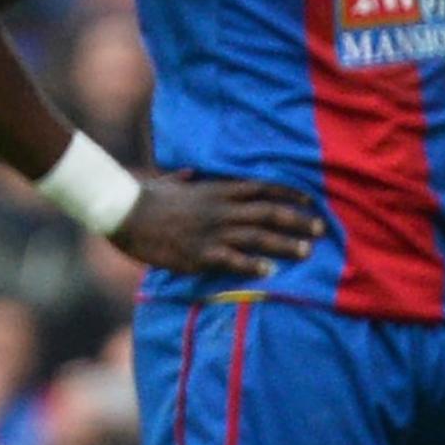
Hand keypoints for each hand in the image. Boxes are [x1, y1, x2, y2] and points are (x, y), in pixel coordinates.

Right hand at [110, 170, 322, 280]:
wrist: (124, 212)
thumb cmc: (145, 196)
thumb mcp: (170, 181)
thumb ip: (186, 178)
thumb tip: (193, 172)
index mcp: (215, 189)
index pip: (262, 188)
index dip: (289, 194)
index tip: (310, 200)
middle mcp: (220, 209)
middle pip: (268, 213)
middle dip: (297, 220)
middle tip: (320, 229)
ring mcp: (211, 232)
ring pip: (257, 237)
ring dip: (285, 244)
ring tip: (307, 251)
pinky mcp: (199, 253)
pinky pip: (233, 260)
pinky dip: (253, 265)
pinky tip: (270, 271)